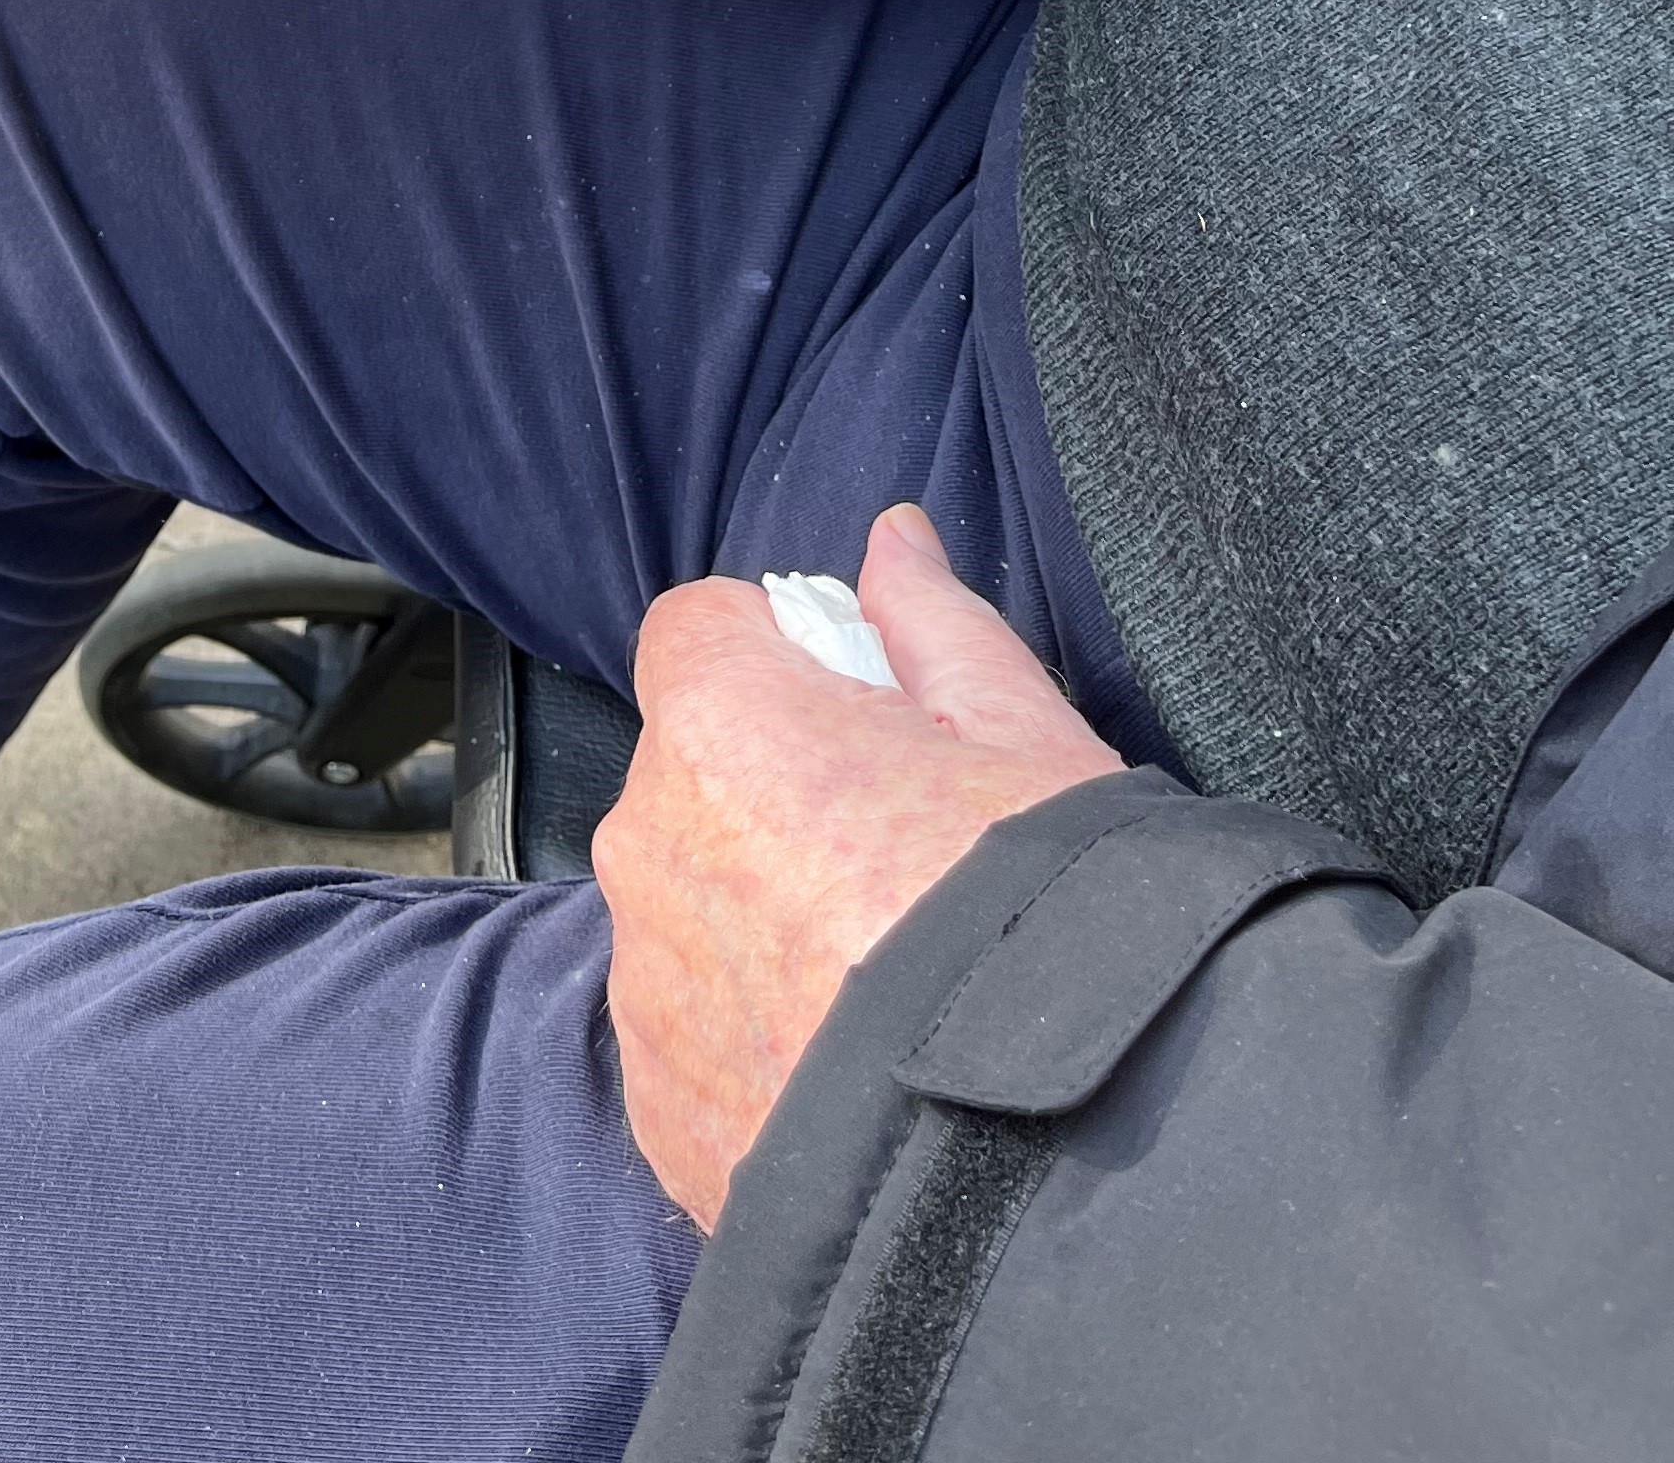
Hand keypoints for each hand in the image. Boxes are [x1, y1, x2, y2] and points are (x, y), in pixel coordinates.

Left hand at [594, 503, 1122, 1227]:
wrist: (1053, 1161)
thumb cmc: (1048, 923)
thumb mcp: (1026, 738)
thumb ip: (936, 623)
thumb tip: (892, 538)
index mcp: (719, 727)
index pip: (702, 628)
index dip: (784, 654)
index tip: (865, 710)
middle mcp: (647, 843)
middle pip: (691, 772)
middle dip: (774, 793)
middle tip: (902, 859)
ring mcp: (645, 986)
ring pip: (687, 905)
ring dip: (756, 920)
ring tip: (887, 982)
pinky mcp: (660, 1111)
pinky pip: (693, 1034)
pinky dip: (754, 1038)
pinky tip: (855, 1070)